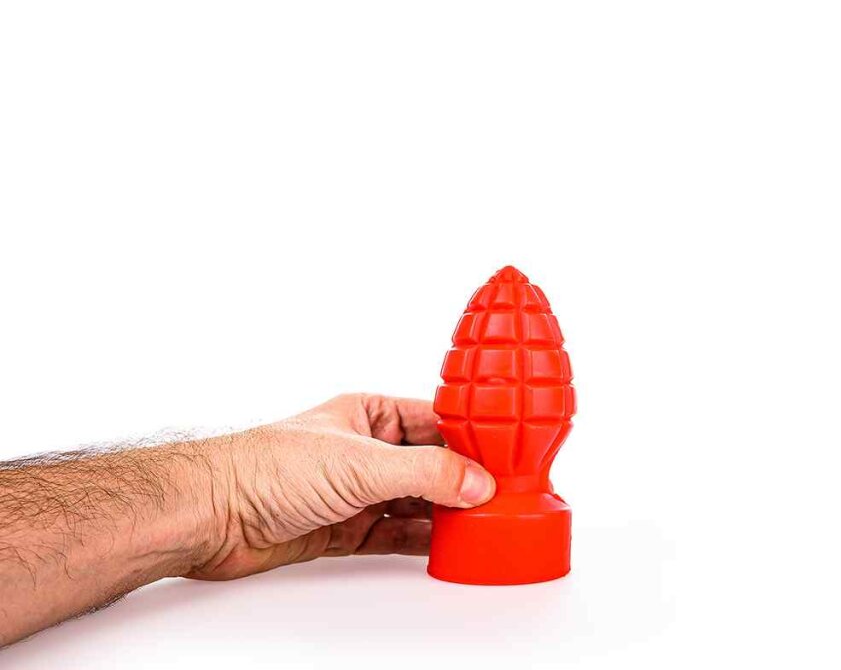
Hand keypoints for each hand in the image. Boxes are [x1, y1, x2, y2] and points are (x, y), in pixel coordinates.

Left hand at [189, 393, 494, 579]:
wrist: (212, 515)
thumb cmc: (267, 466)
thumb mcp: (361, 463)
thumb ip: (425, 472)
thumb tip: (476, 481)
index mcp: (370, 414)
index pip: (436, 420)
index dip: (472, 437)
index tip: (508, 454)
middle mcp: (367, 449)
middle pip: (431, 464)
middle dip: (465, 480)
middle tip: (504, 496)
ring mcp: (357, 491)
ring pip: (416, 502)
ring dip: (447, 514)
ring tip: (485, 524)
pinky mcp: (345, 528)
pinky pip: (395, 534)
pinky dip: (421, 541)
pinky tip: (446, 545)